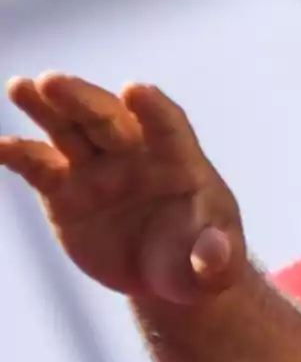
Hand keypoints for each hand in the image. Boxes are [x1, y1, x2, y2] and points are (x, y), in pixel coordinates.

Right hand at [0, 73, 244, 304]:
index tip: (137, 91)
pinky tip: (0, 148)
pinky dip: (18, 155)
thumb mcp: (217, 269)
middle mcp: (135, 155)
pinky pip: (38, 167)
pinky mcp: (65, 190)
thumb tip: (213, 255)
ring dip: (45, 108)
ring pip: (69, 129)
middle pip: (108, 118)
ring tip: (22, 88)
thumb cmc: (200, 264)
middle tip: (53, 82)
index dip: (154, 109)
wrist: (167, 279)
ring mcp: (97, 169)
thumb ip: (217, 259)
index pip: (168, 126)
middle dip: (83, 99)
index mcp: (181, 163)